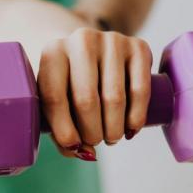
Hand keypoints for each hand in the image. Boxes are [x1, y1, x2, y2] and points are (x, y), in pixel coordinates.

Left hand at [37, 28, 153, 160]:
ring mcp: (111, 41)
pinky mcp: (138, 46)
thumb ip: (61, 130)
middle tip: (95, 142)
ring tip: (111, 138)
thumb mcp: (56, 99)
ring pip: (114, 97)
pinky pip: (140, 89)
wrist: (91, 48)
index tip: (73, 145)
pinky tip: (131, 129)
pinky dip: (136, 116)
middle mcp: (81, 40)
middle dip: (92, 131)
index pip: (54, 96)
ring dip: (114, 128)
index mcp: (52, 52)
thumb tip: (83, 152)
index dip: (64, 128)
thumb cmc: (68, 81)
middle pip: (86, 99)